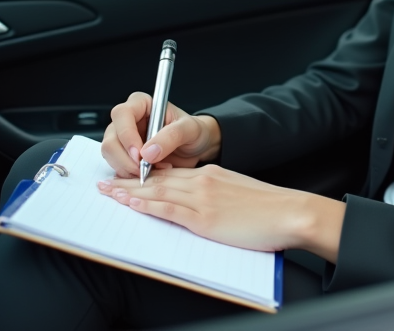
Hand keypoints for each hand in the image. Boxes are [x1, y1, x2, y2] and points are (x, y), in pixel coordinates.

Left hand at [98, 167, 344, 262]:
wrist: (289, 211)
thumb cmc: (270, 207)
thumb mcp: (239, 193)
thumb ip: (217, 195)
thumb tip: (203, 205)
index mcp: (212, 175)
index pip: (169, 175)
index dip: (143, 177)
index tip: (125, 179)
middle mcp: (203, 181)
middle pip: (157, 180)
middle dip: (127, 182)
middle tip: (104, 184)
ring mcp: (202, 198)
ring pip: (157, 191)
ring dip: (128, 192)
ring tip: (107, 193)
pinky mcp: (205, 217)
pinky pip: (169, 208)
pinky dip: (147, 205)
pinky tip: (132, 204)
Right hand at [101, 92, 221, 176]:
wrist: (197, 148)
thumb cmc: (194, 132)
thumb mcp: (190, 130)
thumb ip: (171, 136)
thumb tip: (148, 152)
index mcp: (142, 104)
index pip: (122, 114)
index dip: (127, 135)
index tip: (140, 154)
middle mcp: (128, 120)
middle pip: (111, 138)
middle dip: (125, 158)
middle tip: (144, 170)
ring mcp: (124, 139)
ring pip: (110, 155)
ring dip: (128, 169)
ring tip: (154, 170)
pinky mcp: (124, 156)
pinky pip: (117, 167)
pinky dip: (129, 175)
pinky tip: (149, 175)